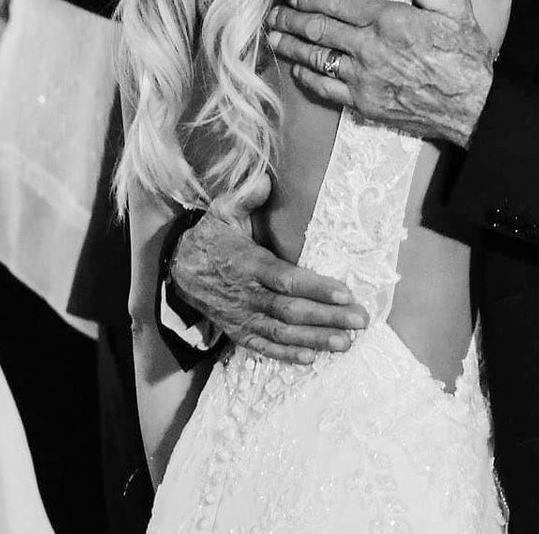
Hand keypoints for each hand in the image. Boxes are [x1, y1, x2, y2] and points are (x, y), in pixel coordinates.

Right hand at [169, 212, 367, 363]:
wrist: (178, 270)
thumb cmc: (211, 238)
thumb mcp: (223, 211)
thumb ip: (245, 197)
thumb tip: (266, 180)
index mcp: (248, 263)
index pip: (286, 280)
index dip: (316, 289)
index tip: (346, 294)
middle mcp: (246, 294)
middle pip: (290, 311)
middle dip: (327, 318)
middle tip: (360, 321)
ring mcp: (241, 317)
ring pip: (282, 333)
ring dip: (315, 339)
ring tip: (346, 343)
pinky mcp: (238, 331)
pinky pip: (264, 347)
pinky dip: (287, 355)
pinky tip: (312, 358)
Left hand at [265, 0, 495, 147]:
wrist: (474, 107)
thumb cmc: (466, 54)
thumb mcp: (453, 6)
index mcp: (389, 20)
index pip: (336, 3)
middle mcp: (369, 48)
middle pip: (317, 30)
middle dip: (290, 19)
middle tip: (273, 14)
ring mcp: (364, 79)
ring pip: (315, 59)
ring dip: (291, 47)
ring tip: (274, 38)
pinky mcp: (365, 104)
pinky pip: (326, 89)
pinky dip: (308, 78)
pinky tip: (298, 71)